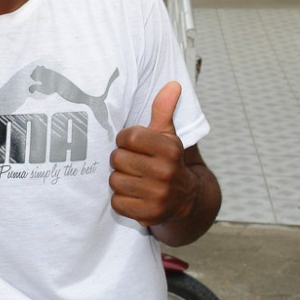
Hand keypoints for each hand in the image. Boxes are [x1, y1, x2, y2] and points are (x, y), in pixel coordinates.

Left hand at [109, 82, 195, 226]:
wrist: (185, 198)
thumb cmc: (168, 160)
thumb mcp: (168, 135)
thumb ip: (164, 110)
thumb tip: (172, 84)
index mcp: (170, 149)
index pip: (128, 137)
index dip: (125, 140)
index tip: (132, 144)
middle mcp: (166, 172)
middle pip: (117, 159)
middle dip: (121, 160)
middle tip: (133, 164)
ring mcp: (158, 195)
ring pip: (114, 181)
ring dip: (119, 180)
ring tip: (133, 179)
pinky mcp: (149, 214)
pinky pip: (117, 202)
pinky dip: (120, 200)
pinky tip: (133, 195)